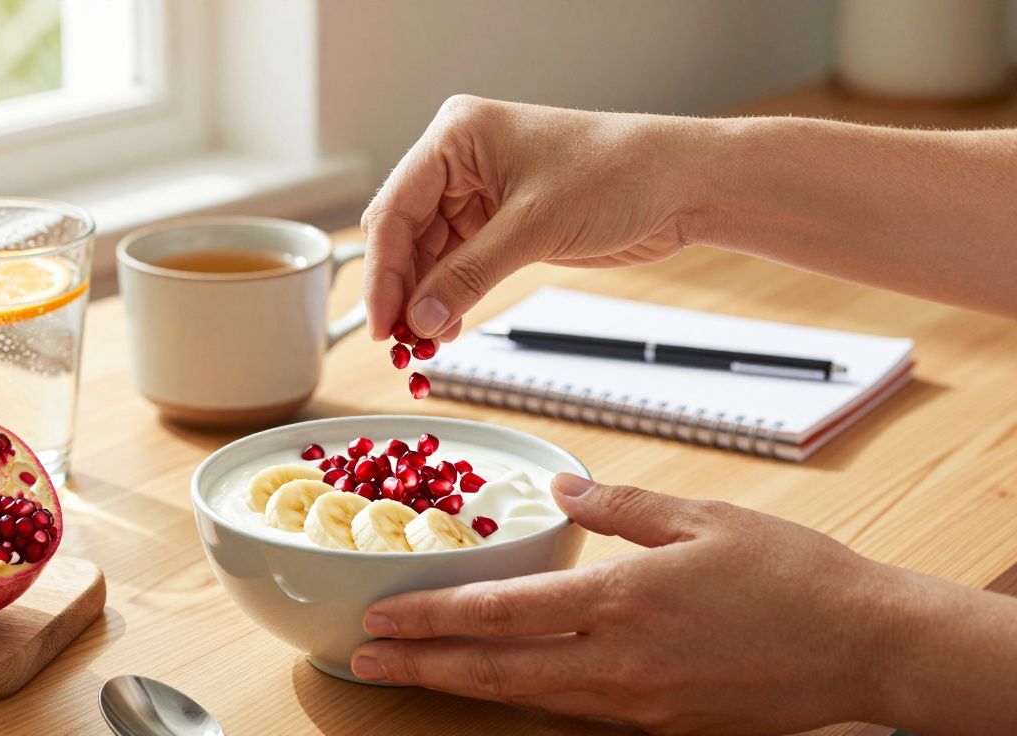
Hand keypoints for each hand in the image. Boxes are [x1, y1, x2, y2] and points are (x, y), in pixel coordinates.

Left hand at [350, 475, 907, 734]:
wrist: (864, 646)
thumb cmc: (792, 576)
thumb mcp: (702, 517)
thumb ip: (620, 505)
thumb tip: (561, 488)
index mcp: (622, 600)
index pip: (500, 613)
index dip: (431, 616)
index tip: (382, 613)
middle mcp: (619, 663)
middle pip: (495, 672)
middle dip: (420, 668)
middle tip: (363, 661)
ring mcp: (638, 703)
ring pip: (527, 698)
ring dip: (461, 686)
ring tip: (411, 674)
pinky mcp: (661, 724)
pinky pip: (574, 711)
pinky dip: (523, 697)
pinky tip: (499, 685)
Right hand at [361, 96, 705, 340]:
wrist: (680, 184)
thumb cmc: (618, 174)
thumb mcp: (533, 227)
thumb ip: (468, 275)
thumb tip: (418, 319)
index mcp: (457, 136)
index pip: (395, 208)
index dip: (381, 271)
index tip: (381, 322)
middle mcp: (460, 160)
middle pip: (404, 233)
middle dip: (401, 289)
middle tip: (399, 343)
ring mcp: (479, 191)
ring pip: (427, 254)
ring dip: (424, 300)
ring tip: (425, 344)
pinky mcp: (500, 221)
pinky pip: (457, 264)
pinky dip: (449, 297)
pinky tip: (446, 327)